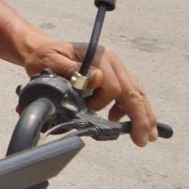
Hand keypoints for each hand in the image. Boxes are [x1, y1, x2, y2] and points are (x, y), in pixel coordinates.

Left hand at [24, 39, 157, 146]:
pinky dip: (132, 109)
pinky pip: (129, 93)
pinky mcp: (113, 75)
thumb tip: (96, 78)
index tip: (88, 109)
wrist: (41, 49)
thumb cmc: (45, 56)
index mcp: (99, 57)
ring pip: (135, 93)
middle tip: (143, 139)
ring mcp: (114, 68)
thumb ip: (71, 69)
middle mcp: (111, 61)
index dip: (102, 102)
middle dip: (140, 116)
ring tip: (146, 135)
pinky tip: (126, 122)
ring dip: (143, 115)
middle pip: (132, 90)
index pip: (113, 86)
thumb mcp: (51, 61)